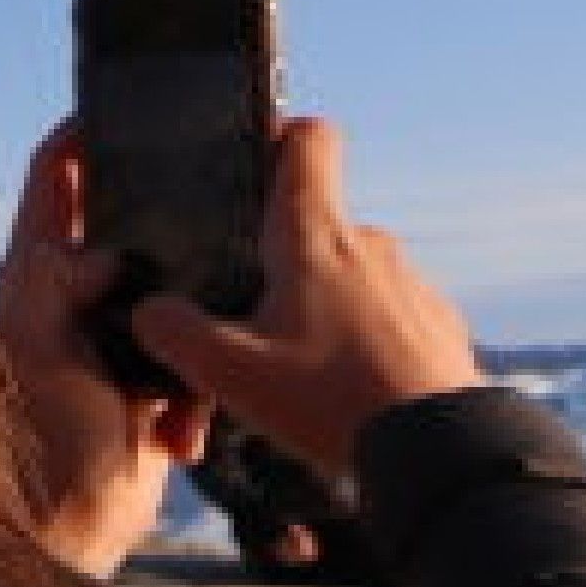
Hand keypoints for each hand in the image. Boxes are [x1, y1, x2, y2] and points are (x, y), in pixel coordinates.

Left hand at [0, 123, 211, 574]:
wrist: (60, 531)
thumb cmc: (33, 435)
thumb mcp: (32, 341)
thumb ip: (56, 276)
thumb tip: (110, 253)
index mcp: (33, 274)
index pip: (57, 177)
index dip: (87, 133)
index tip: (132, 107)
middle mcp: (71, 299)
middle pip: (126, 221)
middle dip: (169, 210)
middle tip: (217, 184)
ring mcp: (111, 341)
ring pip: (169, 286)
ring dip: (194, 306)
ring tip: (224, 303)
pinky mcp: (145, 386)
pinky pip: (189, 356)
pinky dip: (197, 383)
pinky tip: (185, 420)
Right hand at [131, 116, 480, 475]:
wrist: (437, 449)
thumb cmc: (331, 401)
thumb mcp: (230, 373)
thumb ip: (175, 333)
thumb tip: (147, 311)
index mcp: (316, 236)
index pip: (308, 140)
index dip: (280, 138)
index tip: (256, 164)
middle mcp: (369, 245)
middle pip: (317, 228)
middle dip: (283, 266)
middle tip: (252, 326)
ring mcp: (410, 283)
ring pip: (352, 280)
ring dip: (325, 313)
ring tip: (302, 377)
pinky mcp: (437, 325)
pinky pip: (389, 320)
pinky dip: (365, 344)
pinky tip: (349, 394)